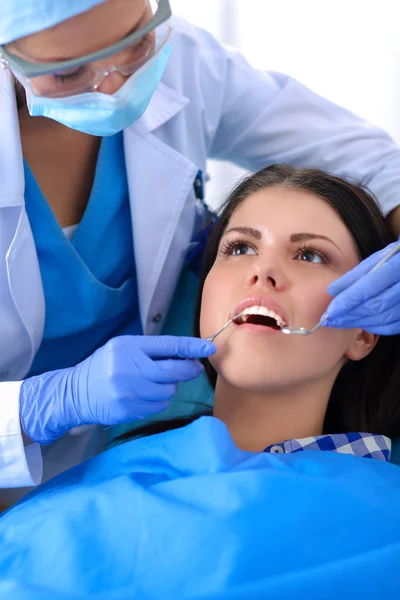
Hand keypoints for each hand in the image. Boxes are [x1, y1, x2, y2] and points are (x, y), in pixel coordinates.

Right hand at [20, 335, 215, 443]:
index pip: (168, 346)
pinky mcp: (129, 411)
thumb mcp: (124, 348)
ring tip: (154, 382)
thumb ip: (153, 350)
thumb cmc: (106, 366)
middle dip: (188, 370)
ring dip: (169, 386)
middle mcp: (129, 369)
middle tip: (193, 368)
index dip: (191, 347)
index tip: (209, 347)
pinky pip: (159, 405)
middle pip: (174, 371)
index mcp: (128, 347)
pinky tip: (145, 394)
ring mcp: (129, 392)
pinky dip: (158, 399)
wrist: (76, 392)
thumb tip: (188, 356)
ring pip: (169, 390)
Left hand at [323, 240, 399, 334]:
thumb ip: (356, 275)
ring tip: (340, 322)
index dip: (347, 301)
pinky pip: (393, 326)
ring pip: (384, 318)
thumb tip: (332, 290)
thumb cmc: (396, 258)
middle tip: (330, 320)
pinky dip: (374, 326)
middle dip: (349, 315)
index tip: (330, 311)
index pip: (369, 287)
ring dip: (359, 322)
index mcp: (397, 266)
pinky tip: (359, 323)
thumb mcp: (378, 258)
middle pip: (375, 306)